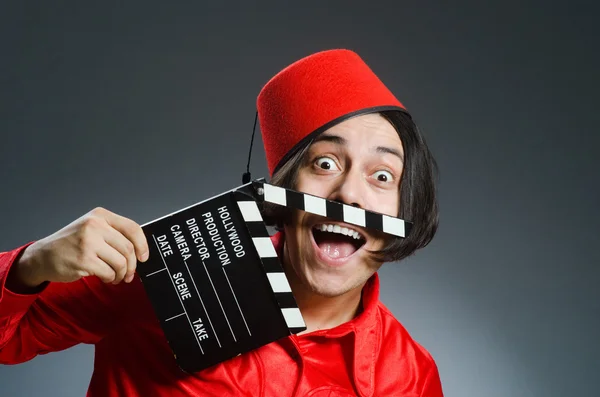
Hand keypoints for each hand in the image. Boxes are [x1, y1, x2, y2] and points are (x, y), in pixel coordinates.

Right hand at [12, 207, 148, 287]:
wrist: (43, 256)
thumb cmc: (71, 244)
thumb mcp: (91, 228)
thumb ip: (113, 233)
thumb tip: (139, 250)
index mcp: (100, 216)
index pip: (132, 228)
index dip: (142, 245)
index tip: (144, 257)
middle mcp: (95, 226)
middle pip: (128, 248)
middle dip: (132, 265)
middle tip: (129, 274)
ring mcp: (89, 242)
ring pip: (120, 262)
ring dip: (122, 274)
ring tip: (116, 277)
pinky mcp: (84, 260)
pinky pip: (109, 272)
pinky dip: (111, 278)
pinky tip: (105, 278)